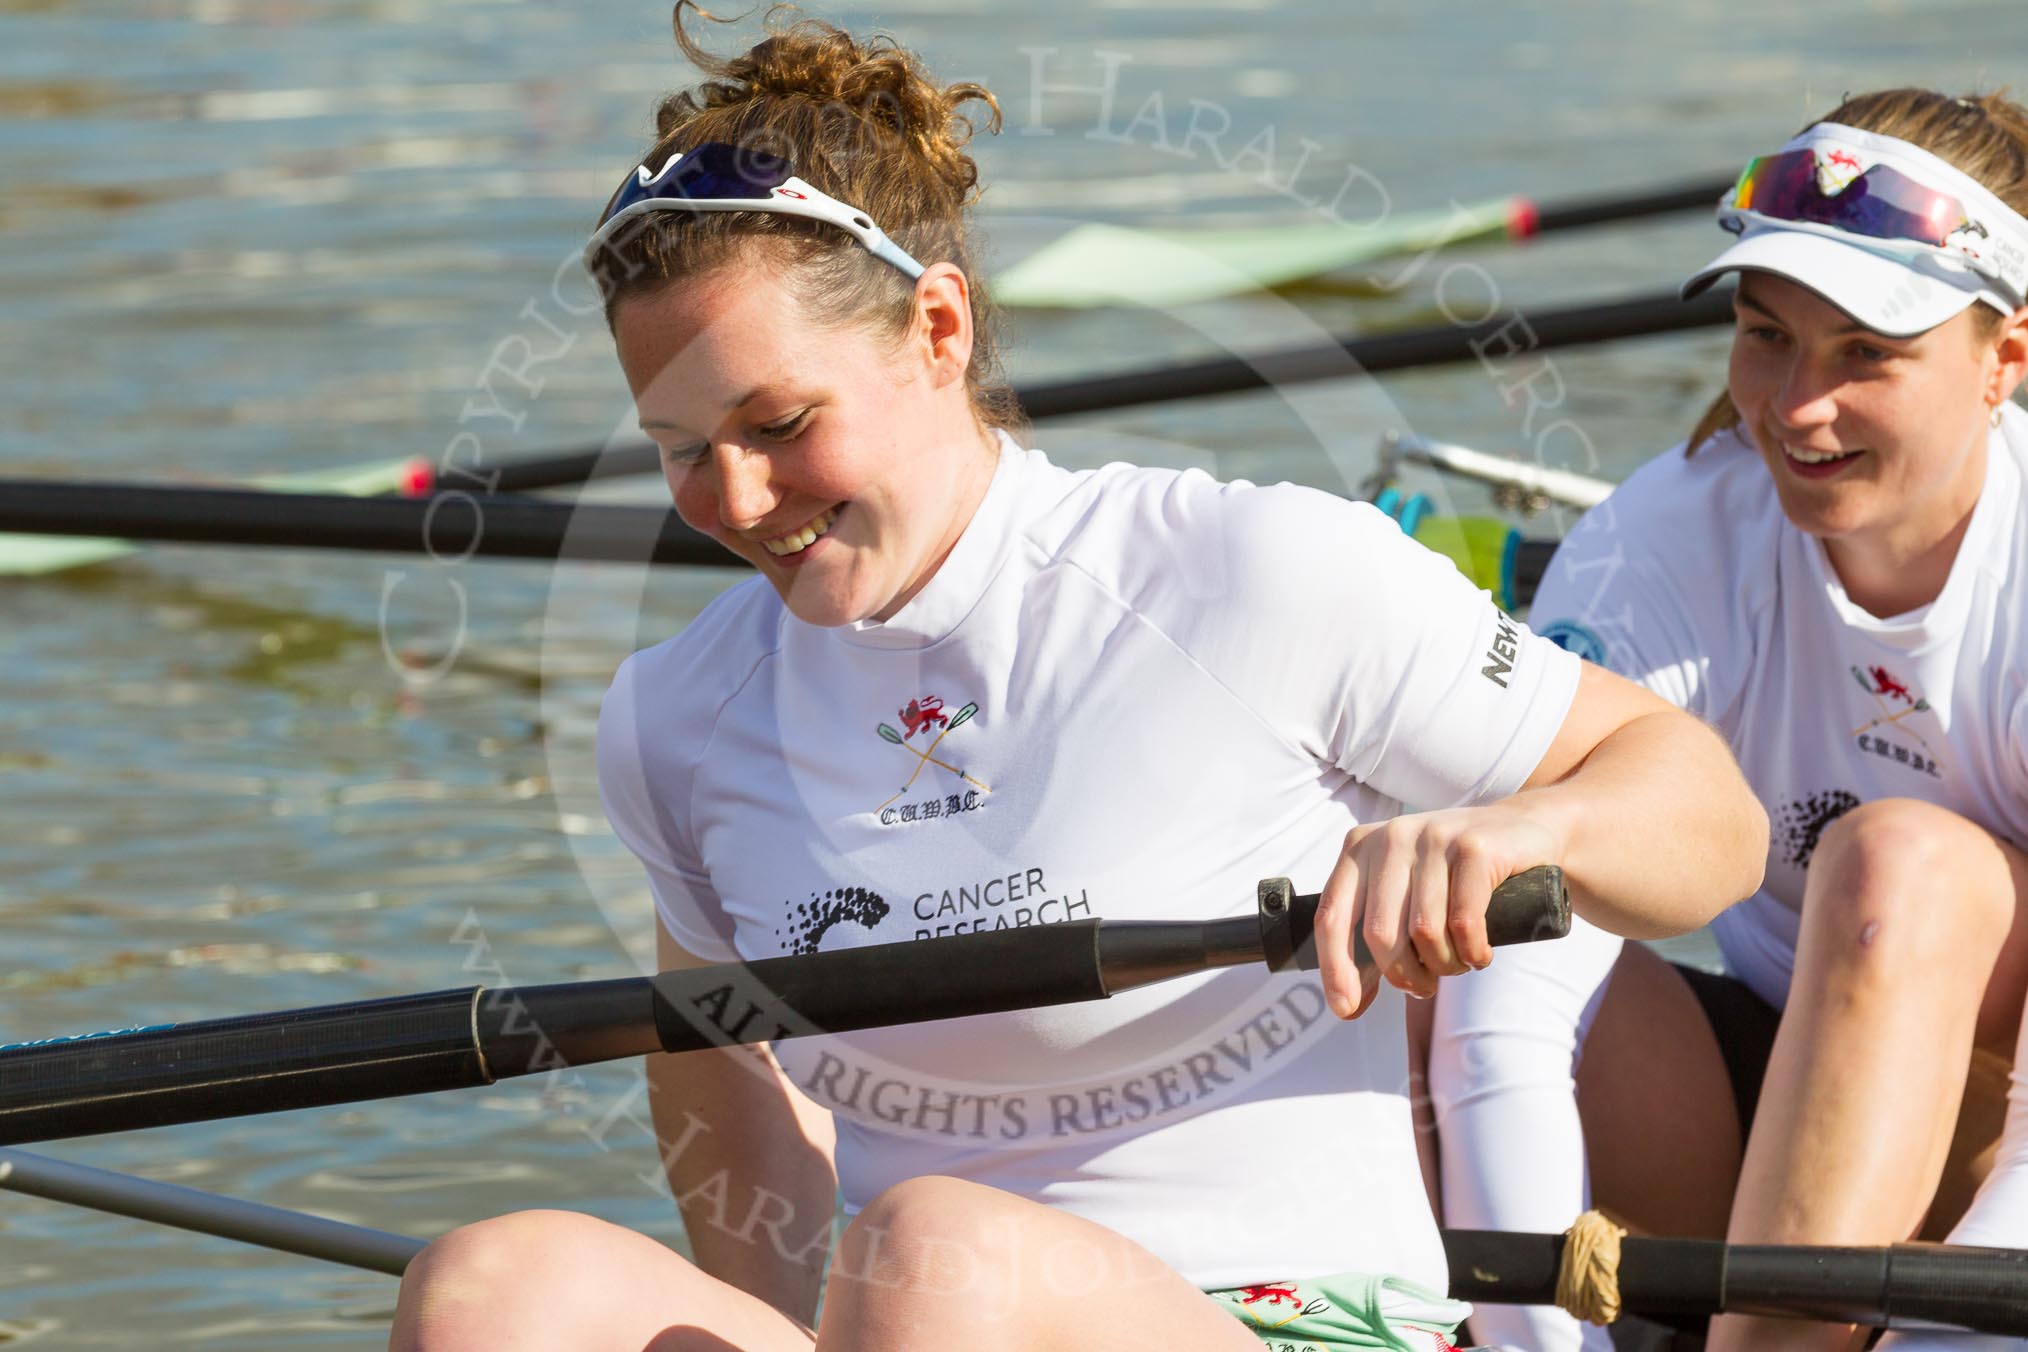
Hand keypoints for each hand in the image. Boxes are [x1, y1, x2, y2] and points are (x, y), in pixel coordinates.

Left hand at [1313, 804, 1562, 1018]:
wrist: (1525, 831)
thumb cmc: (1455, 877)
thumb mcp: (1406, 896)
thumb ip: (1376, 939)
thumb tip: (1347, 1003)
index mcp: (1360, 848)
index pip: (1331, 916)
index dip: (1335, 970)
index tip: (1346, 1010)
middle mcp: (1391, 837)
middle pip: (1380, 934)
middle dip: (1404, 976)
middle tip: (1426, 985)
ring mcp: (1434, 838)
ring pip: (1424, 933)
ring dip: (1444, 966)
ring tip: (1458, 963)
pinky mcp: (1475, 848)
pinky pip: (1464, 924)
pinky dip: (1472, 953)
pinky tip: (1480, 955)